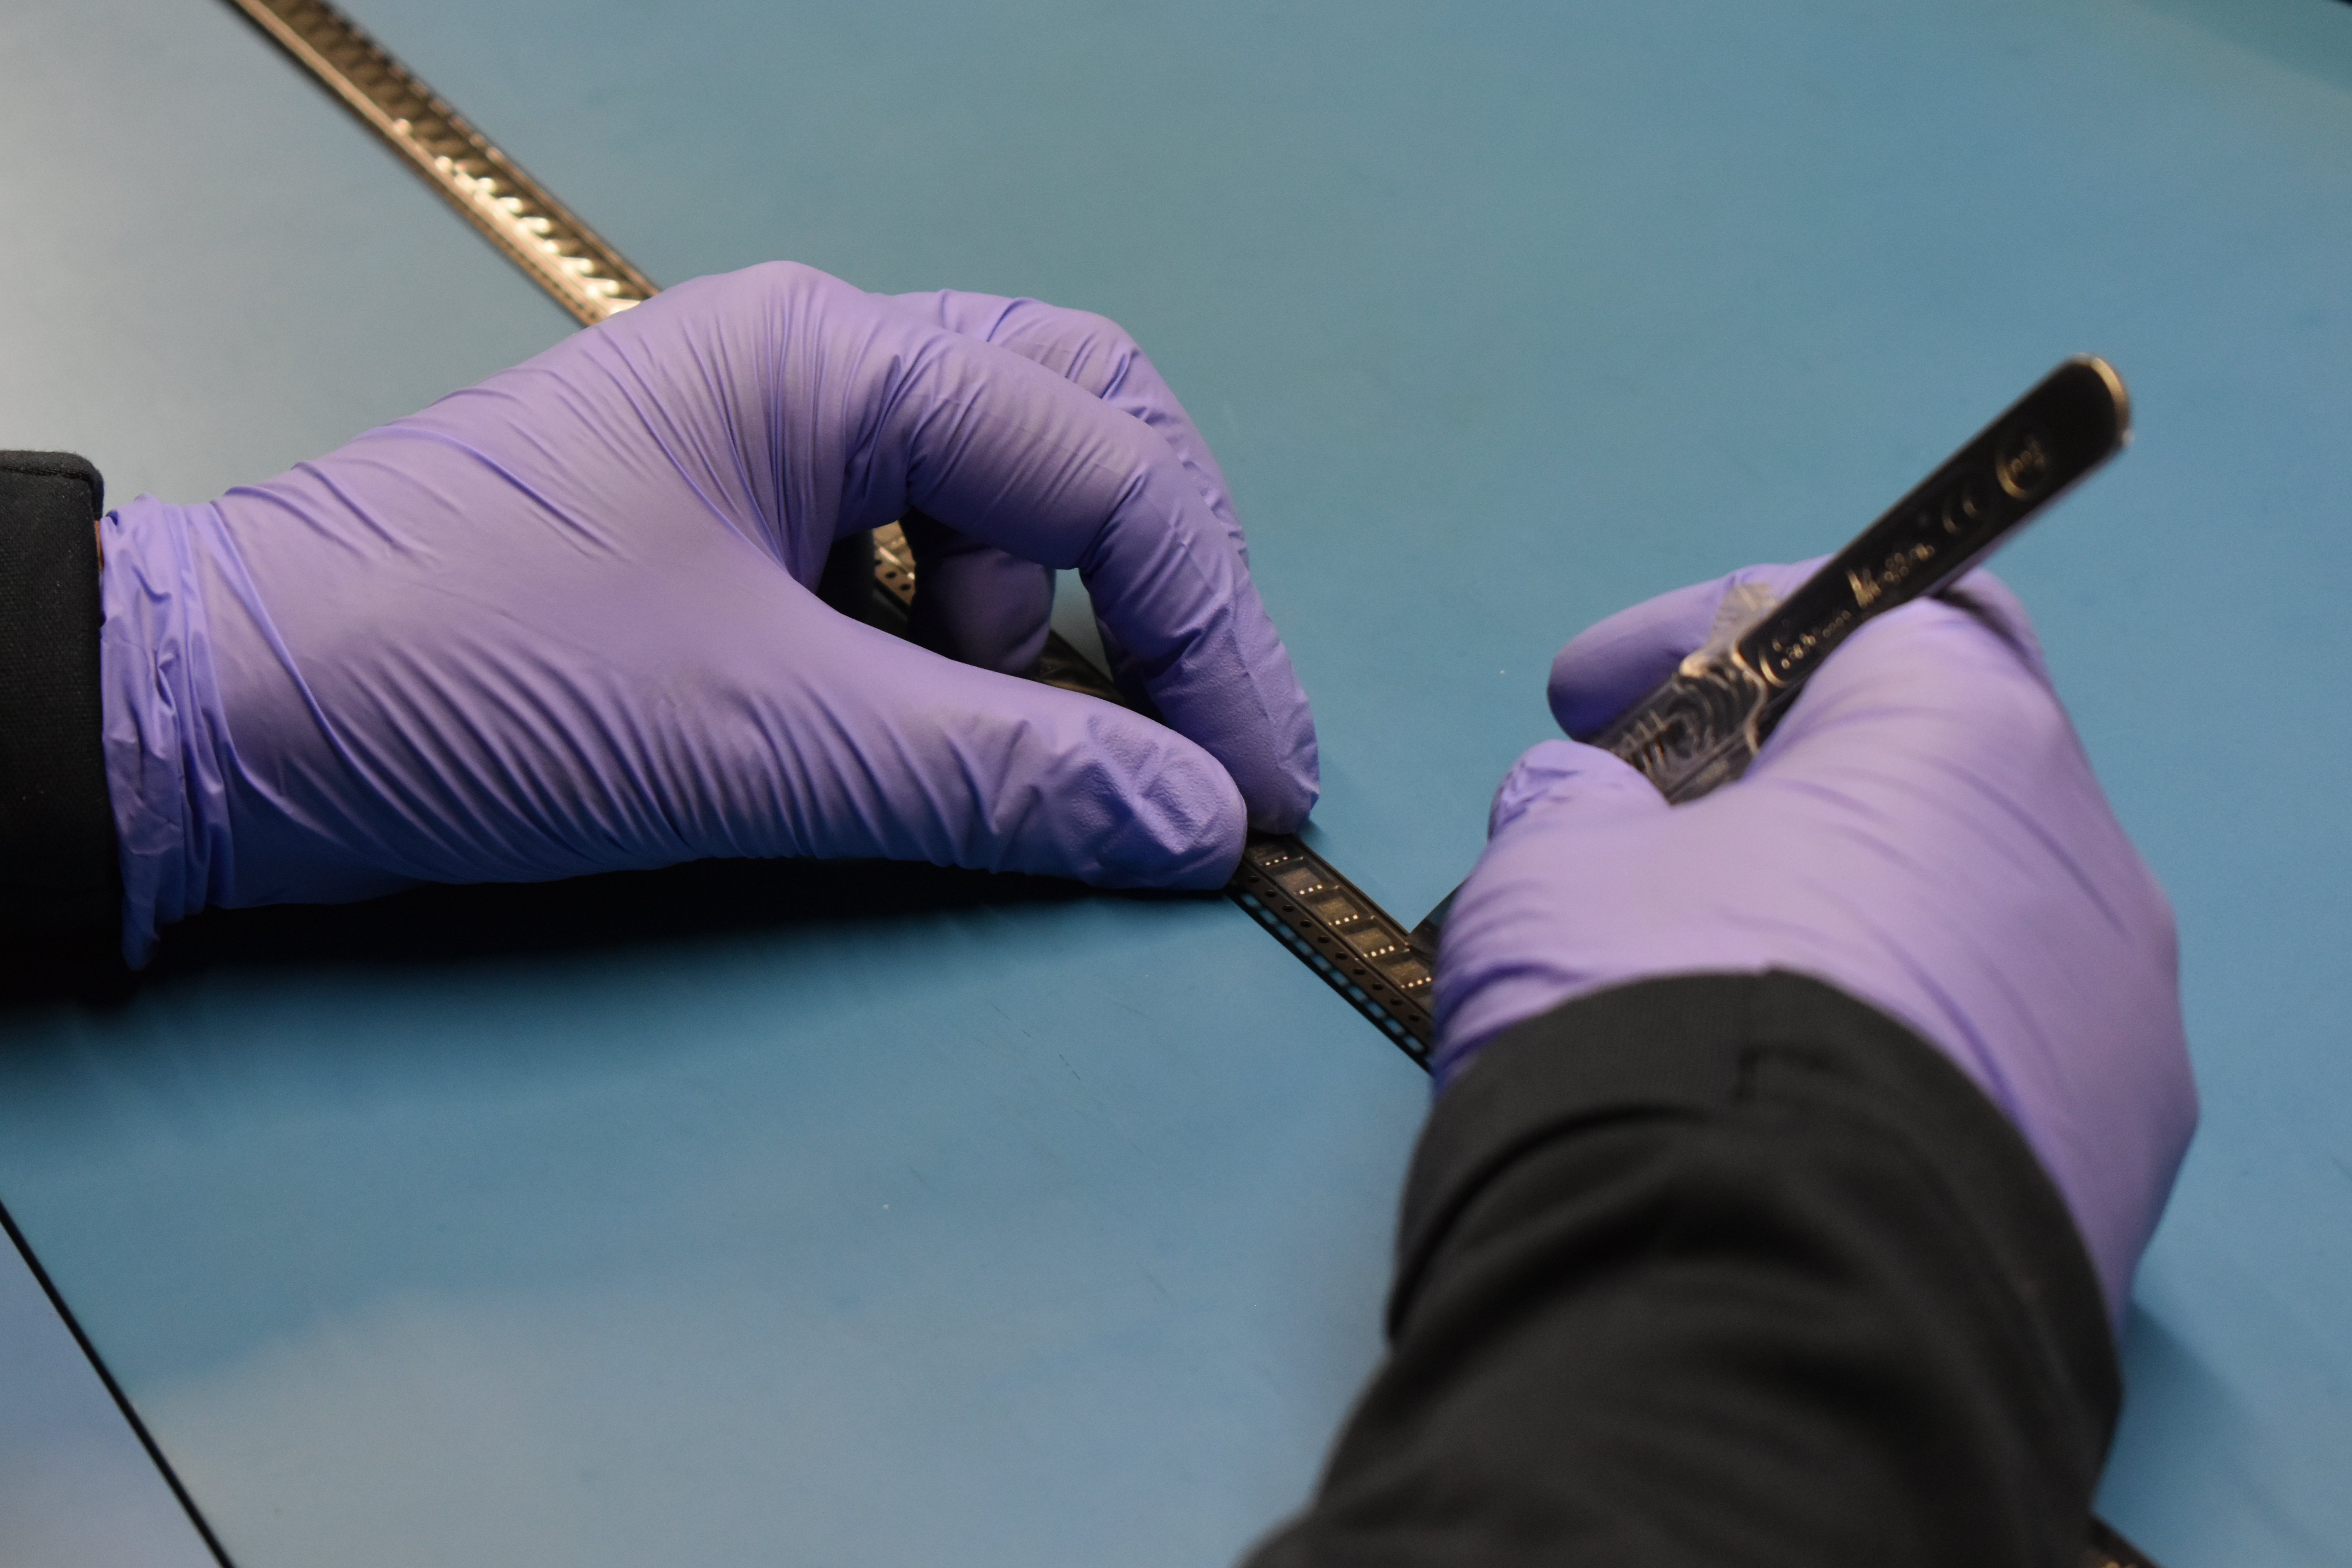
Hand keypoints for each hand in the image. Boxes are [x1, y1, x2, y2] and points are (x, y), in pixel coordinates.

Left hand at [99, 262, 1316, 961]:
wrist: (232, 724)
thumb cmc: (474, 677)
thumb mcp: (766, 732)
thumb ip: (1004, 775)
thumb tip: (1198, 825)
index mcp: (832, 359)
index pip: (1104, 466)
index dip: (1210, 629)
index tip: (1253, 785)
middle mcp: (820, 373)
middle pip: (1082, 435)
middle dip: (1158, 584)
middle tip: (1194, 729)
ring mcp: (779, 452)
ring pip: (1006, 510)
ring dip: (1035, 635)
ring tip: (954, 739)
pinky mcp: (743, 539)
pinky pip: (916, 576)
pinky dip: (955, 661)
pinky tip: (901, 732)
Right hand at [1432, 564, 2194, 1314]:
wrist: (1752, 1307)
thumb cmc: (1655, 1023)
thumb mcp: (1552, 876)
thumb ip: (1569, 809)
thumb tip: (1584, 804)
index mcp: (1961, 743)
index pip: (1861, 611)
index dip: (1703, 633)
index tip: (1587, 697)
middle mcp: (2080, 867)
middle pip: (1919, 775)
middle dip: (1766, 789)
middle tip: (1639, 835)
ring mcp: (2116, 1030)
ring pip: (1958, 926)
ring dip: (1829, 925)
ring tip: (1696, 986)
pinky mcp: (2112, 1169)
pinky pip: (1987, 1061)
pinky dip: (1885, 1044)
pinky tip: (1779, 1098)